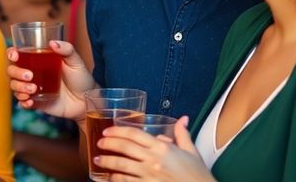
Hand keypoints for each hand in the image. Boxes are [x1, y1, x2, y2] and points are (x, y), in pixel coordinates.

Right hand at [6, 41, 95, 121]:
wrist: (87, 100)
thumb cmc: (81, 78)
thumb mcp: (76, 61)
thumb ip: (67, 49)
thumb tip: (52, 43)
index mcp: (37, 60)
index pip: (17, 54)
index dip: (11, 53)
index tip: (15, 55)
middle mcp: (31, 73)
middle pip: (12, 71)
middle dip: (16, 73)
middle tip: (29, 76)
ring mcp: (32, 88)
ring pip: (14, 86)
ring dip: (19, 87)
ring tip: (33, 89)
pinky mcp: (36, 102)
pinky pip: (22, 102)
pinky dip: (22, 101)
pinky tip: (30, 101)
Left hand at [95, 116, 215, 181]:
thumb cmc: (198, 175)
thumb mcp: (192, 152)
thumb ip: (182, 135)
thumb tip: (182, 119)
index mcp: (163, 148)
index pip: (135, 134)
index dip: (118, 131)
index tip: (108, 131)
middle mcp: (154, 160)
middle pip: (125, 148)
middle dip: (108, 144)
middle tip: (99, 143)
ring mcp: (150, 176)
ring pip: (121, 166)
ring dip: (107, 162)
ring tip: (97, 160)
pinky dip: (115, 180)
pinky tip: (109, 178)